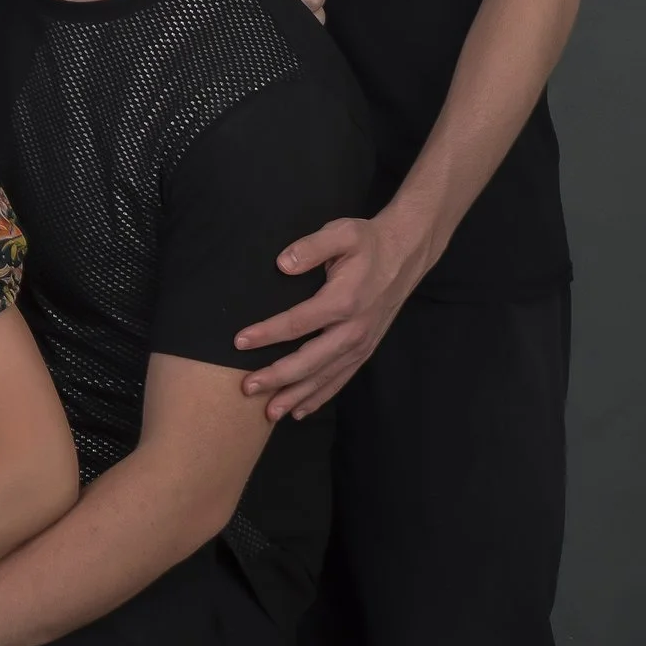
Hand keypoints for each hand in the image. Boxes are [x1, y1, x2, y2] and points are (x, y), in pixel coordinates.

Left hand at [235, 205, 432, 420]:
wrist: (406, 254)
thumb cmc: (367, 241)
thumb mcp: (341, 232)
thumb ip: (311, 247)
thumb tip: (283, 263)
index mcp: (344, 301)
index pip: (298, 323)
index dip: (267, 334)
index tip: (239, 342)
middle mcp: (354, 328)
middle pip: (310, 360)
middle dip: (277, 377)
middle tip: (246, 388)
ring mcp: (362, 343)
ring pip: (325, 377)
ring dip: (296, 396)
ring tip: (270, 413)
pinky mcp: (365, 349)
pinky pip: (341, 378)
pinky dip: (320, 396)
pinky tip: (300, 410)